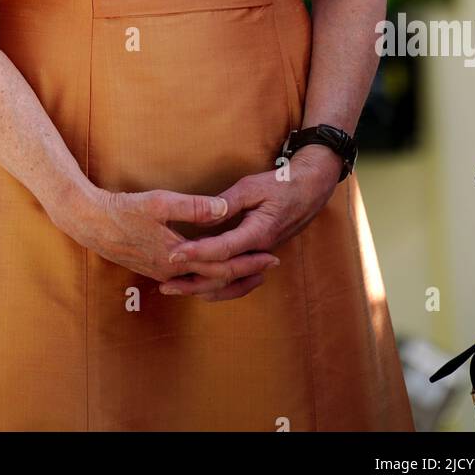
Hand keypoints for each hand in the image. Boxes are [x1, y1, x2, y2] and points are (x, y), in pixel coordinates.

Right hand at [59, 185, 279, 289]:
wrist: (91, 223)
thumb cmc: (123, 210)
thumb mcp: (159, 202)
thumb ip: (194, 207)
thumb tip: (225, 210)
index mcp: (178, 257)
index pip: (223, 267)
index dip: (249, 262)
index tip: (272, 257)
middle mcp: (173, 272)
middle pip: (218, 281)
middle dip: (246, 273)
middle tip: (271, 266)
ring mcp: (163, 273)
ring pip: (204, 284)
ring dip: (229, 278)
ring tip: (249, 270)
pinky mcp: (156, 268)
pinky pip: (190, 280)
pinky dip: (209, 278)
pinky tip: (213, 269)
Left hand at [156, 147, 342, 300]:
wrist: (310, 190)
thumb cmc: (281, 184)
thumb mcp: (253, 185)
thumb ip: (228, 202)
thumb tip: (206, 213)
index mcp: (258, 232)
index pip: (222, 249)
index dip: (197, 253)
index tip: (174, 254)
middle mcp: (259, 251)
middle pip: (223, 274)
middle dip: (193, 280)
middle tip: (165, 283)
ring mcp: (260, 256)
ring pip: (231, 284)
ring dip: (202, 289)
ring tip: (176, 290)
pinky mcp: (258, 256)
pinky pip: (238, 281)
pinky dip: (219, 288)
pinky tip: (200, 289)